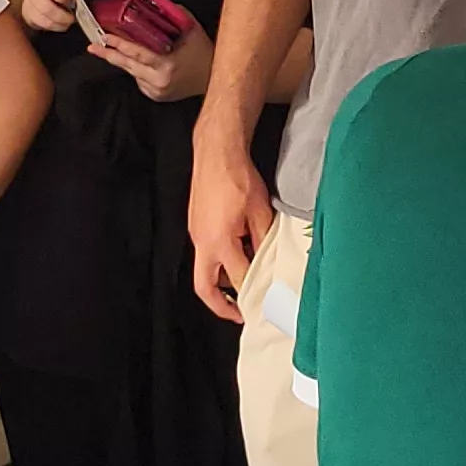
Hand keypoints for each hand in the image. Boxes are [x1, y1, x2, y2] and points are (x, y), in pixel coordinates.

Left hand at [92, 6, 217, 103]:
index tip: (105, 37)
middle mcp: (159, 81)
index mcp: (166, 65)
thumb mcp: (191, 30)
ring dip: (123, 60)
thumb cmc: (203, 52)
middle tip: (93, 46)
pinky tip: (139, 62)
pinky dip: (136, 69)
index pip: (137, 53)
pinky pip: (139, 80)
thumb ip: (173, 15)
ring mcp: (157, 91)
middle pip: (127, 66)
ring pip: (131, 73)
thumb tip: (155, 3)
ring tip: (109, 49)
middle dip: (108, 54)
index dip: (119, 44)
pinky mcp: (156, 96)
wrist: (213, 78)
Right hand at [187, 149, 274, 325]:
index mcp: (220, 243)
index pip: (239, 278)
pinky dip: (220, 262)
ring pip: (204, 270)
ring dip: (221, 282)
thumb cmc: (238, 178)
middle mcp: (203, 243)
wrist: (217, 152)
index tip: (268, 302)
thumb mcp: (260, 212)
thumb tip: (270, 262)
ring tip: (243, 285)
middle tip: (240, 313)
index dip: (254, 293)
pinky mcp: (195, 225)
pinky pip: (206, 253)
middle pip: (205, 287)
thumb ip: (264, 241)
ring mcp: (196, 234)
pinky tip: (239, 255)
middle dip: (220, 306)